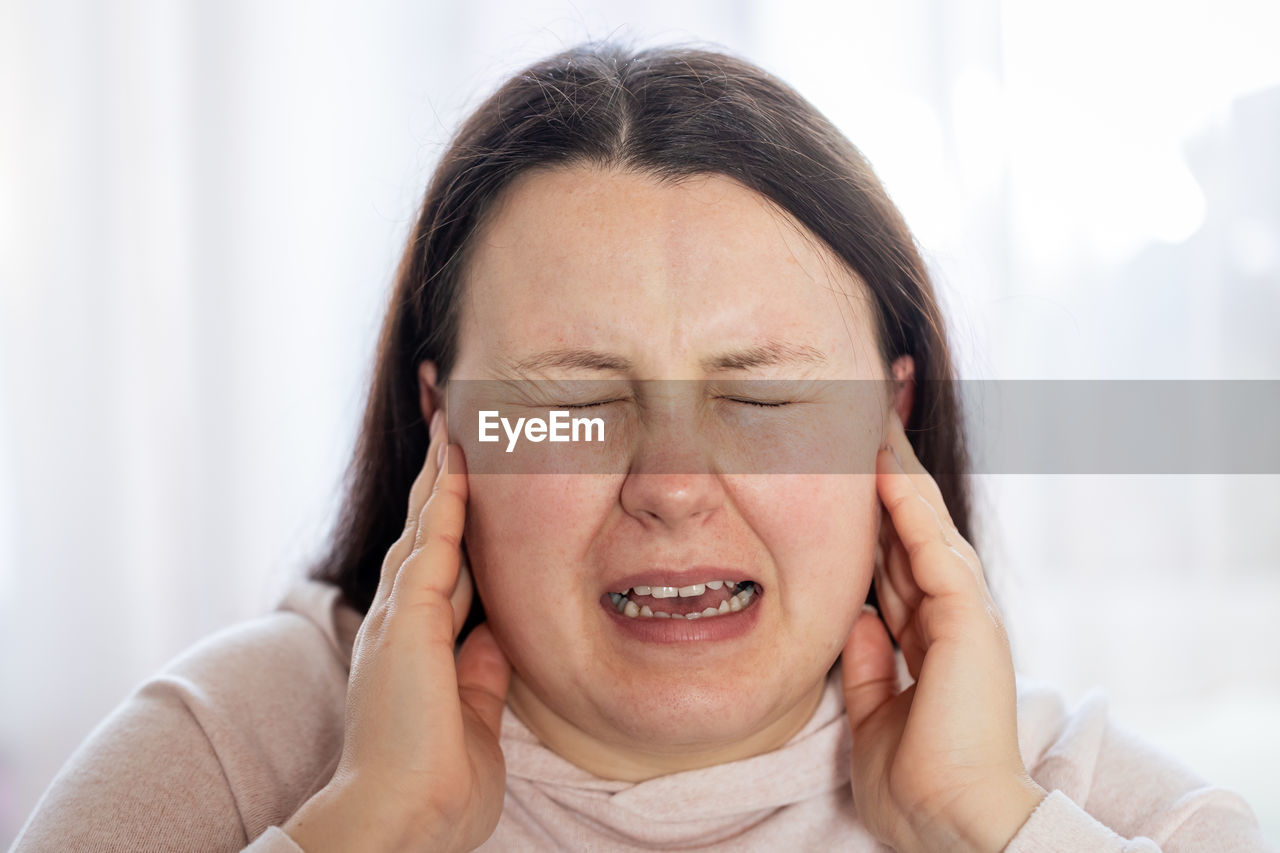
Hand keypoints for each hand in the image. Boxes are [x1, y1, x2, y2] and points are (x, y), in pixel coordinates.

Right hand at [284, 411, 511, 852]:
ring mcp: (399, 616)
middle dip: (438, 470)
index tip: (463, 468)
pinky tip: (457, 457)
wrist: (404, 821)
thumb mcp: (473, 711)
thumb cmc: (437, 783)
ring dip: (439, 467)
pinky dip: (446, 496)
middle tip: (443, 413)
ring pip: (426, 521)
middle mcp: (400, 618)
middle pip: (425, 525)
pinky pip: (433, 541)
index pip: (437, 558)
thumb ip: (481, 667)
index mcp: (414, 641)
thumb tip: (499, 634)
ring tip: (447, 413)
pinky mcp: (408, 620)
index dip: (450, 512)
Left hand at [841, 411, 1045, 852]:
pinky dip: (906, 503)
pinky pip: (931, 545)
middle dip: (886, 481)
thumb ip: (866, 664)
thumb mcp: (873, 714)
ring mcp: (963, 613)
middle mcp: (949, 618)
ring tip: (872, 424)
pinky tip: (883, 464)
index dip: (872, 520)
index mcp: (929, 641)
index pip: (894, 563)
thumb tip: (854, 619)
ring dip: (897, 475)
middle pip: (910, 532)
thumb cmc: (915, 783)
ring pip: (924, 526)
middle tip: (863, 425)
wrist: (949, 822)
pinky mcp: (967, 616)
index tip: (848, 476)